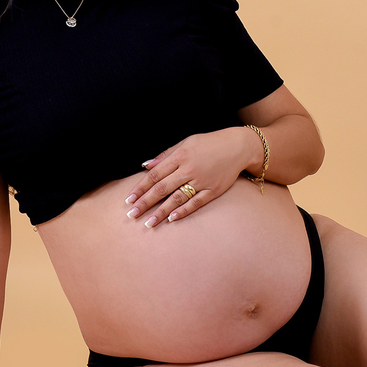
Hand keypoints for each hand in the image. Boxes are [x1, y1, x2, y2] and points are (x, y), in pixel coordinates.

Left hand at [125, 128, 257, 226]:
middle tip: (132, 215)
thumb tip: (146, 166)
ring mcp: (202, 181)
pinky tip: (171, 219)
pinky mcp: (213, 190)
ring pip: (177, 199)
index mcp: (180, 156)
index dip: (140, 188)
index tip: (129, 199)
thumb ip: (166, 155)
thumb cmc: (209, 143)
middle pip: (162, 189)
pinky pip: (196, 203)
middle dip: (145, 203)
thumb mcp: (186, 143)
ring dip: (161, 212)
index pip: (154, 175)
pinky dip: (183, 211)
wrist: (238, 146)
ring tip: (148, 223)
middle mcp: (189, 169)